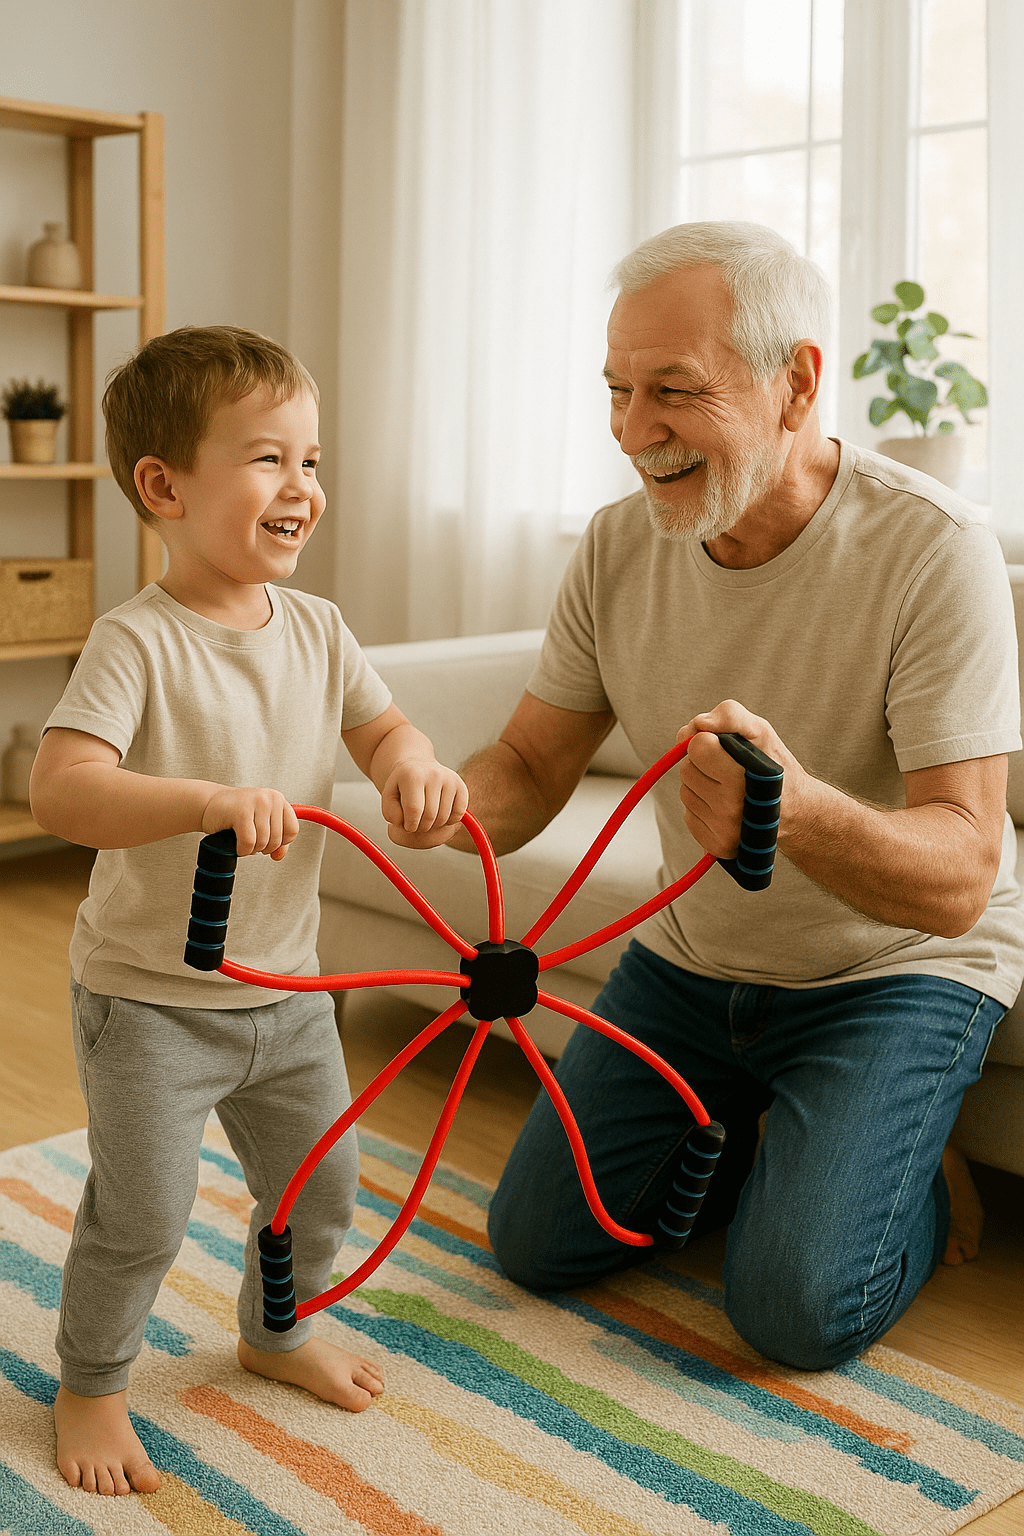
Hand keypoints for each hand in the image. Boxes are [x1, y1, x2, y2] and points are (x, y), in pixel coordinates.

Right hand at [201, 787, 299, 859]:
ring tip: (241, 839)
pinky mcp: (241, 811)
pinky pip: (249, 842)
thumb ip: (276, 840)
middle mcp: (270, 798)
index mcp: (278, 800)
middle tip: (250, 841)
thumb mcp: (260, 825)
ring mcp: (257, 802)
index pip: (292, 830)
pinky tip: (235, 843)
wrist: (208, 805)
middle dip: (262, 848)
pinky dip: (242, 849)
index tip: (267, 841)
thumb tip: (279, 855)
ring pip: (263, 842)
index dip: (281, 843)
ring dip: (250, 849)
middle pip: (277, 839)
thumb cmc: (234, 815)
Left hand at [381, 759, 469, 848]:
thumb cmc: (402, 786)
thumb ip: (391, 813)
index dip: (410, 825)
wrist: (417, 767)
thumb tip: (405, 822)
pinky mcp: (460, 785)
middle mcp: (433, 774)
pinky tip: (440, 815)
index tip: (408, 826)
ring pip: (445, 817)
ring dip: (434, 825)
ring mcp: (449, 779)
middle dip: (422, 827)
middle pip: (430, 815)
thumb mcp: (389, 796)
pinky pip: (459, 813)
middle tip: (416, 824)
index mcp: (412, 776)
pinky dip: (450, 821)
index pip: (414, 810)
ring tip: (426, 818)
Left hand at [676, 701, 801, 857]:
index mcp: (741, 778)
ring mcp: (722, 832)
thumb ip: (730, 716)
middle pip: (686, 768)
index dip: (708, 741)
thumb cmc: (775, 765)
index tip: (725, 748)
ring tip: (732, 789)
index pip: (697, 746)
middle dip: (703, 763)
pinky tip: (727, 808)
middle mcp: (731, 809)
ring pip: (685, 791)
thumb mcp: (761, 731)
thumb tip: (698, 724)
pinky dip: (703, 807)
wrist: (796, 811)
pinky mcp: (715, 846)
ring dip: (703, 785)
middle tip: (731, 769)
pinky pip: (689, 814)